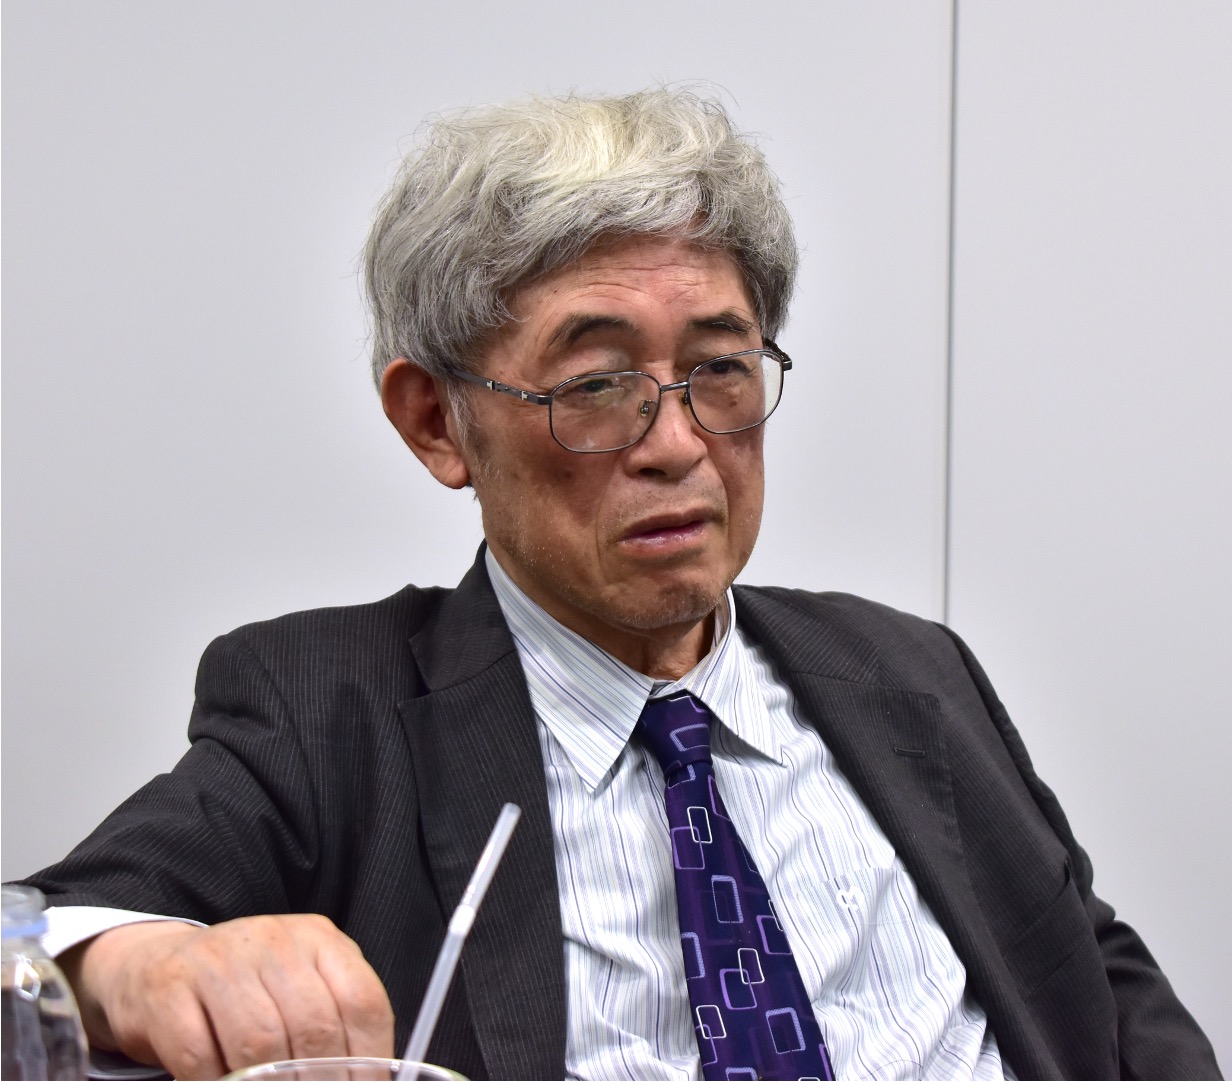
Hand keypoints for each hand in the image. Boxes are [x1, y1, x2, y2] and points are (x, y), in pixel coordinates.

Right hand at [61, 914, 394, 1079]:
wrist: (159, 968)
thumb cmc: (247, 991)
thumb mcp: (300, 991)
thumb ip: (334, 1027)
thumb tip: (371, 1080)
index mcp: (319, 939)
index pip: (361, 1001)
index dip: (368, 1061)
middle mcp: (274, 940)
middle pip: (313, 1026)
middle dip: (317, 1081)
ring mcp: (220, 960)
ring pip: (259, 1043)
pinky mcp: (169, 987)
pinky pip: (199, 1054)